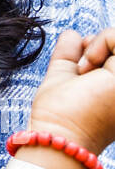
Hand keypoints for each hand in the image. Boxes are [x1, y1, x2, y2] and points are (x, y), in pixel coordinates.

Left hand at [30, 28, 114, 157]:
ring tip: (84, 68)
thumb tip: (73, 34)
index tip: (81, 66)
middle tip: (82, 67)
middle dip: (100, 45)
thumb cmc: (60, 116)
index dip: (97, 49)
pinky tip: (88, 66)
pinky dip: (102, 41)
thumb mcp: (65, 75)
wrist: (60, 135)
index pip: (112, 54)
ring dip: (101, 43)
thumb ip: (70, 54)